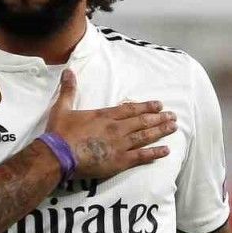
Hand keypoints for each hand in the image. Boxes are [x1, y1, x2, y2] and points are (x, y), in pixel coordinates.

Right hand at [44, 69, 176, 179]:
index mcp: (104, 115)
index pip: (130, 109)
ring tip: (173, 127)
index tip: (158, 105)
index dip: (146, 106)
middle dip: (159, 118)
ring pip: (145, 136)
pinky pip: (141, 156)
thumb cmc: (59, 133)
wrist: (58, 156)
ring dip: (160, 131)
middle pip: (142, 121)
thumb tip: (68, 71)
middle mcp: (116, 128)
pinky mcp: (119, 161)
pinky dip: (155, 153)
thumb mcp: (62, 108)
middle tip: (172, 116)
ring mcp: (120, 145)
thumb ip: (68, 90)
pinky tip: (166, 151)